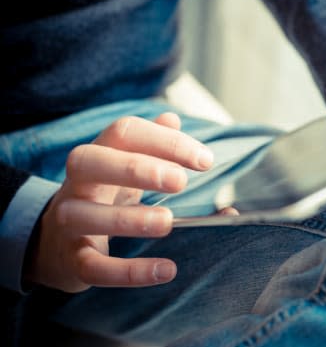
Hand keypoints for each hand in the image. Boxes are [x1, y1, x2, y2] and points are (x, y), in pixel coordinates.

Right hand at [26, 113, 213, 292]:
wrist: (55, 243)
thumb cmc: (104, 196)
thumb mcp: (124, 167)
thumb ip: (151, 144)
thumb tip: (172, 117)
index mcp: (99, 154)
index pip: (125, 132)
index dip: (165, 141)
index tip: (205, 160)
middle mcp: (78, 183)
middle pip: (92, 162)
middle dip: (137, 168)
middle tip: (180, 181)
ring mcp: (70, 221)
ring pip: (85, 215)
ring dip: (129, 219)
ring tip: (168, 222)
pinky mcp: (73, 261)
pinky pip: (94, 267)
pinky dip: (128, 272)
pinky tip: (166, 270)